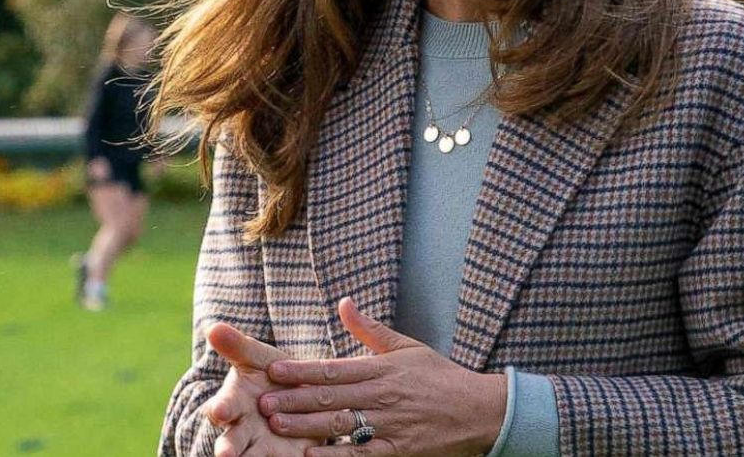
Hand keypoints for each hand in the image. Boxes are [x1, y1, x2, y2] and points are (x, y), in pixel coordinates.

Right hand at [200, 322, 318, 456]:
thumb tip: (212, 328)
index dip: (221, 409)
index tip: (220, 410)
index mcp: (232, 405)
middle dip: (228, 450)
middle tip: (225, 455)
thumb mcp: (256, 358)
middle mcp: (244, 432)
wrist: (302, 397)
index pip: (221, 408)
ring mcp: (264, 450)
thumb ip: (236, 346)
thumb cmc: (272, 375)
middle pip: (231, 444)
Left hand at [258, 297, 507, 456]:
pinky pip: (363, 454)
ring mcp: (390, 423)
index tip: (273, 370)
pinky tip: (312, 456)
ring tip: (277, 425)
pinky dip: (338, 456)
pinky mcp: (398, 449)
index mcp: (382, 368)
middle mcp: (383, 395)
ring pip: (342, 424)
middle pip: (331, 397)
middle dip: (294, 400)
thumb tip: (344, 302)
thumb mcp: (407, 347)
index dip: (301, 370)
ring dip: (307, 426)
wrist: (480, 410)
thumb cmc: (441, 377)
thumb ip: (370, 329)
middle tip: (263, 403)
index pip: (333, 368)